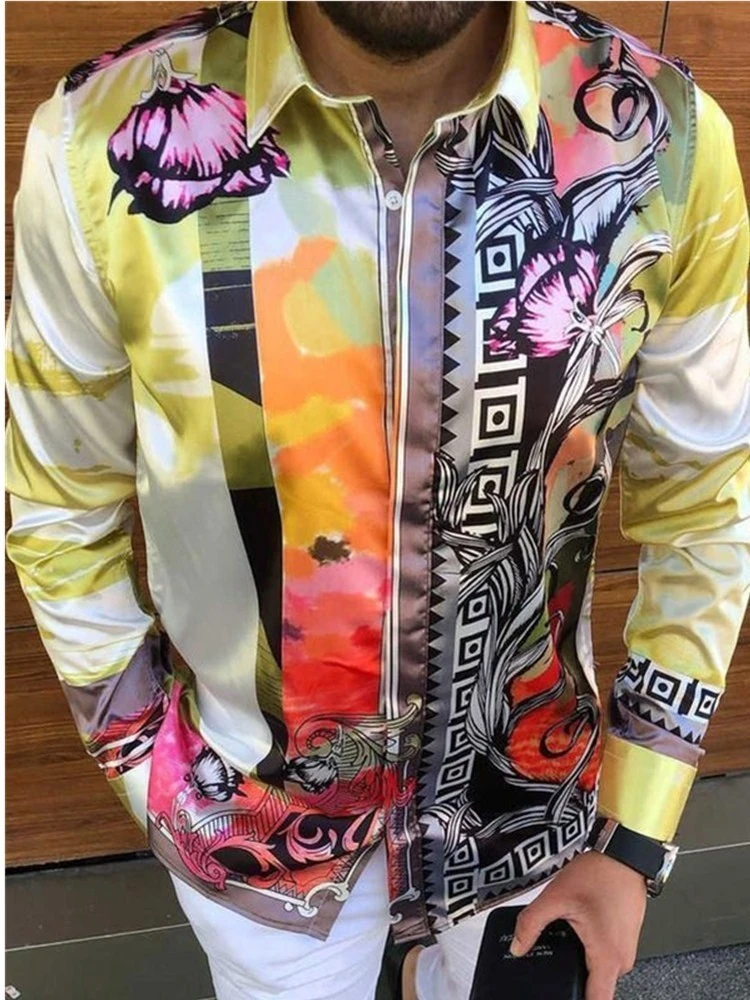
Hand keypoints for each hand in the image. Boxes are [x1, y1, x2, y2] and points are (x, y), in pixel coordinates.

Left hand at [509, 849, 646, 999]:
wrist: (624, 855)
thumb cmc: (599, 874)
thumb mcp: (555, 897)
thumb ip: (531, 924)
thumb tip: (517, 946)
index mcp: (607, 957)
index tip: (558, 995)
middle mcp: (622, 960)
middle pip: (594, 988)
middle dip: (571, 978)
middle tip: (555, 957)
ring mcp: (625, 950)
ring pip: (599, 972)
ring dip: (581, 962)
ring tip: (568, 939)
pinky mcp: (624, 940)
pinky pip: (604, 957)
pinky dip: (589, 950)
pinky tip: (579, 932)